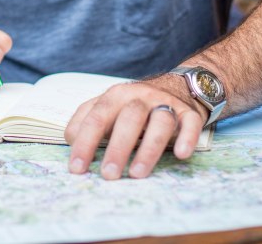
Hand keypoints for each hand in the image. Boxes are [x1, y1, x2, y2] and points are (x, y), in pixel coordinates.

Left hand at [63, 77, 206, 179]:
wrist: (177, 86)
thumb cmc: (133, 106)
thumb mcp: (107, 108)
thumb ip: (86, 120)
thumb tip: (71, 141)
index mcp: (115, 96)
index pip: (96, 118)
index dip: (85, 143)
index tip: (77, 168)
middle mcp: (140, 96)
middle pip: (128, 119)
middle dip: (117, 148)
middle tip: (108, 175)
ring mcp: (166, 103)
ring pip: (159, 121)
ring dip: (148, 148)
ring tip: (137, 173)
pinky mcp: (189, 113)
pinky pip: (190, 123)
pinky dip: (187, 138)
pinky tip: (180, 154)